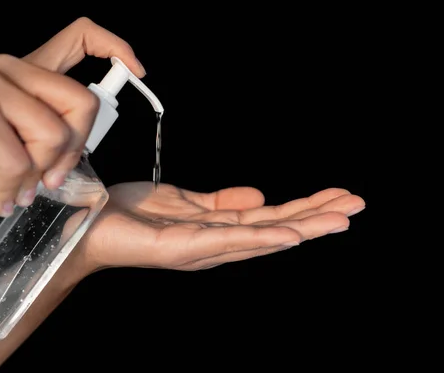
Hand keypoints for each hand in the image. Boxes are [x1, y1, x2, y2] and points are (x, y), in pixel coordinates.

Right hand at [0, 17, 144, 215]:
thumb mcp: (14, 134)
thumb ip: (48, 131)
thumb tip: (83, 147)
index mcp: (25, 70)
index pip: (80, 36)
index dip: (116, 48)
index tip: (137, 71)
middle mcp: (11, 69)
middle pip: (82, 101)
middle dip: (75, 149)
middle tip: (54, 177)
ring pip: (55, 134)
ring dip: (40, 173)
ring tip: (19, 187)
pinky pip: (21, 160)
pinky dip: (14, 188)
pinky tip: (1, 196)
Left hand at [73, 182, 364, 272]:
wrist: (87, 224)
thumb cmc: (132, 214)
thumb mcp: (185, 201)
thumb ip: (221, 202)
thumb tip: (260, 196)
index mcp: (216, 229)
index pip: (269, 219)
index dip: (304, 208)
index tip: (337, 196)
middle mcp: (214, 243)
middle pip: (273, 229)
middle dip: (315, 217)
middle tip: (355, 205)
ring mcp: (199, 248)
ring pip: (260, 238)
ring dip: (301, 229)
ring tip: (339, 219)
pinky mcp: (179, 247)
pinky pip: (225, 241)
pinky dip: (260, 239)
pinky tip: (288, 236)